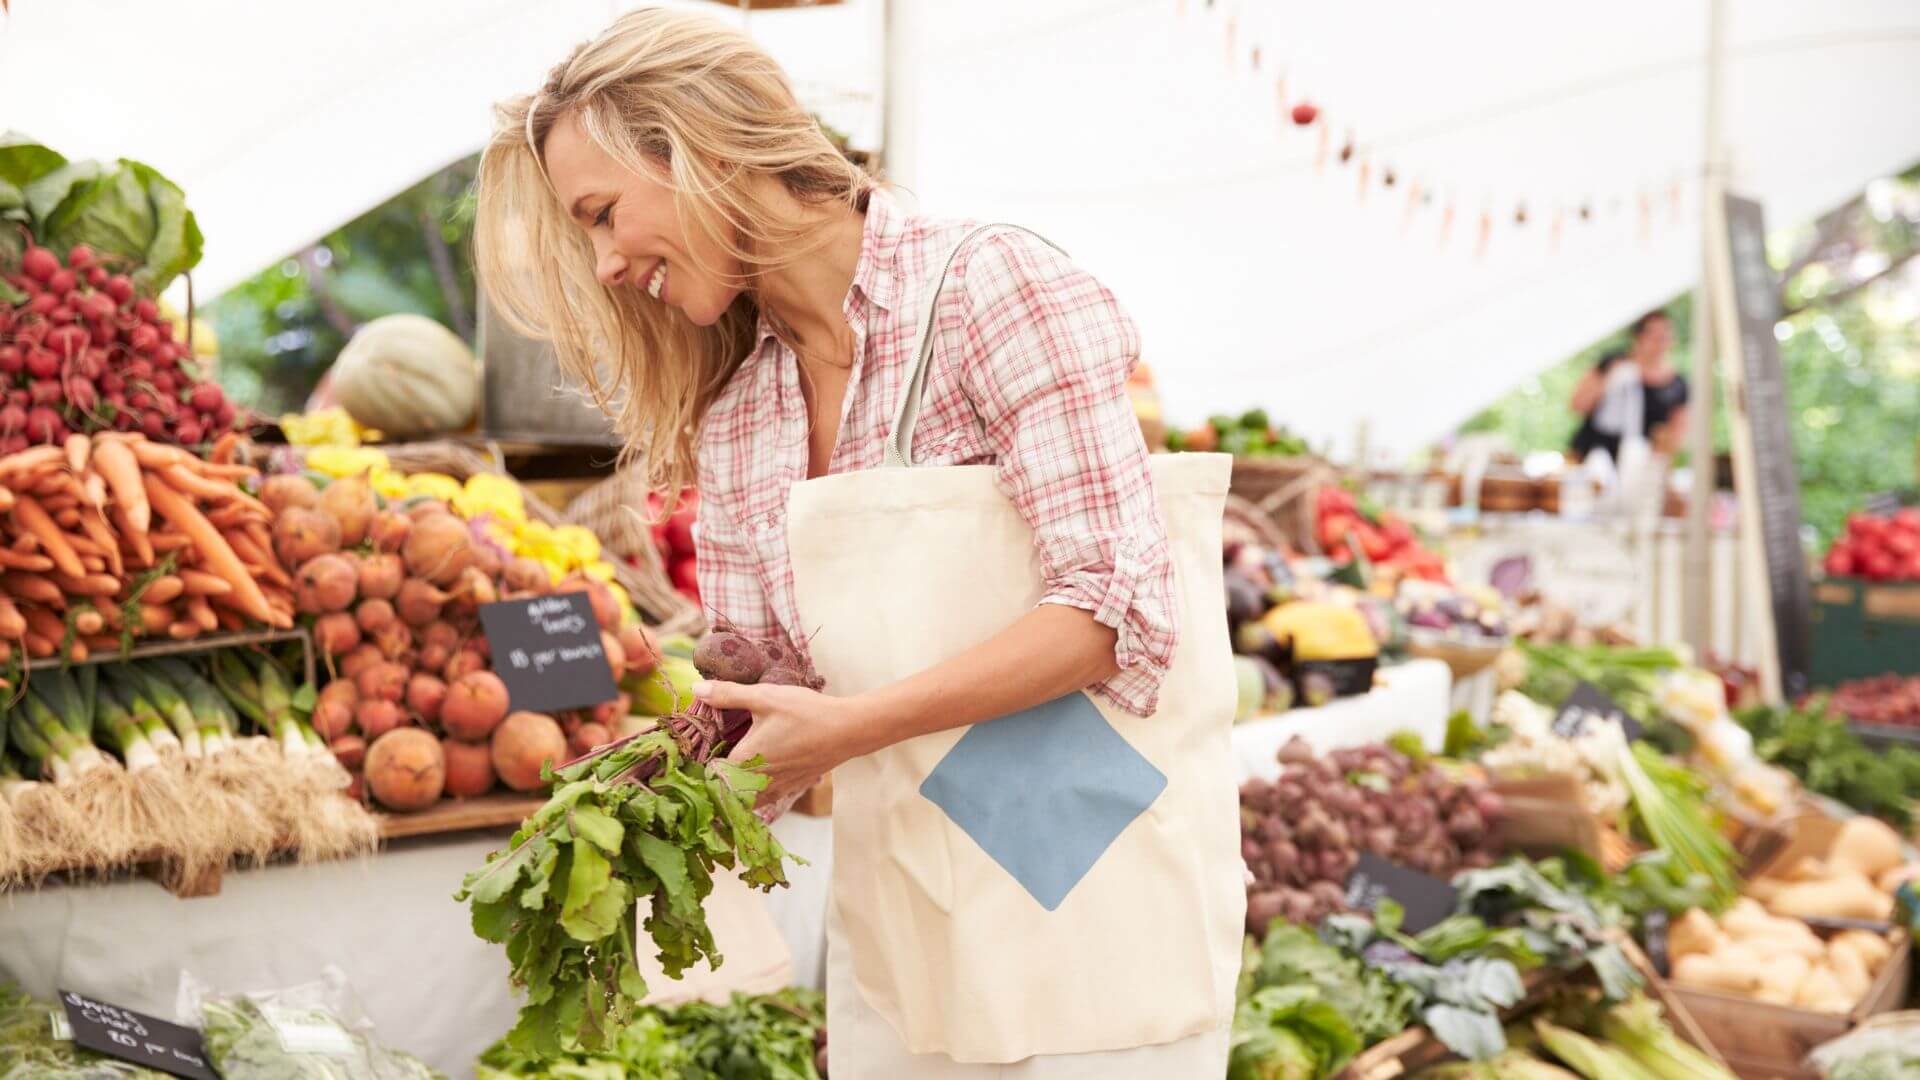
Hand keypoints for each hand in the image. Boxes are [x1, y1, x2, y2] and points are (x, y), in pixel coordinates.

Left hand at [694, 679, 864, 816]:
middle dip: (715, 783)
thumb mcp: (765, 697)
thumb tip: (696, 688)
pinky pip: (764, 800)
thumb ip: (728, 694)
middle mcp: (758, 781)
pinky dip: (755, 793)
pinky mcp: (792, 789)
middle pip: (725, 794)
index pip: (710, 776)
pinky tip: (757, 774)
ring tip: (730, 773)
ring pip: (745, 801)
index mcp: (745, 761)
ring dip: (735, 791)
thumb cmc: (805, 713)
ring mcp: (777, 789)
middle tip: (710, 765)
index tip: (696, 758)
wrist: (848, 730)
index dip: (700, 768)